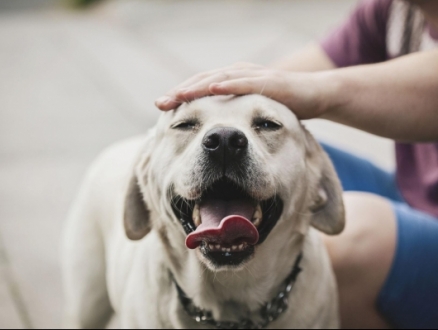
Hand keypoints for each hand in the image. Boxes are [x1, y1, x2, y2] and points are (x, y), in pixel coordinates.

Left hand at [155, 63, 331, 119]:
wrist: (315, 95)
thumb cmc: (282, 105)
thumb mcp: (252, 112)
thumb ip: (234, 115)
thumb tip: (214, 132)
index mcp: (232, 81)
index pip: (201, 87)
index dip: (181, 97)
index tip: (161, 109)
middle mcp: (238, 74)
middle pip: (203, 81)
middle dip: (181, 92)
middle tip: (160, 103)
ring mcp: (253, 76)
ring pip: (219, 78)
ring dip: (197, 86)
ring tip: (178, 95)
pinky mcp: (269, 82)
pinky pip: (245, 82)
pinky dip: (228, 84)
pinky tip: (212, 88)